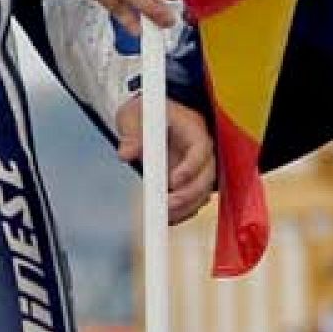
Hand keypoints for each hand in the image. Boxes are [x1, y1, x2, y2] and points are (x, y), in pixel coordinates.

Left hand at [116, 97, 215, 223]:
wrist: (149, 117)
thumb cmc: (145, 113)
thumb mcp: (135, 115)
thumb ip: (132, 132)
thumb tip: (126, 153)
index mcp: (192, 127)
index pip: (200, 148)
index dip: (190, 167)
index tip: (171, 181)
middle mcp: (200, 150)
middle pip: (207, 175)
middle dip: (189, 194)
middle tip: (166, 206)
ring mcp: (197, 167)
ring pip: (203, 192)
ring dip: (186, 207)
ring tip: (163, 217)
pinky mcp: (191, 181)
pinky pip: (194, 200)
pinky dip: (183, 212)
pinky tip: (166, 218)